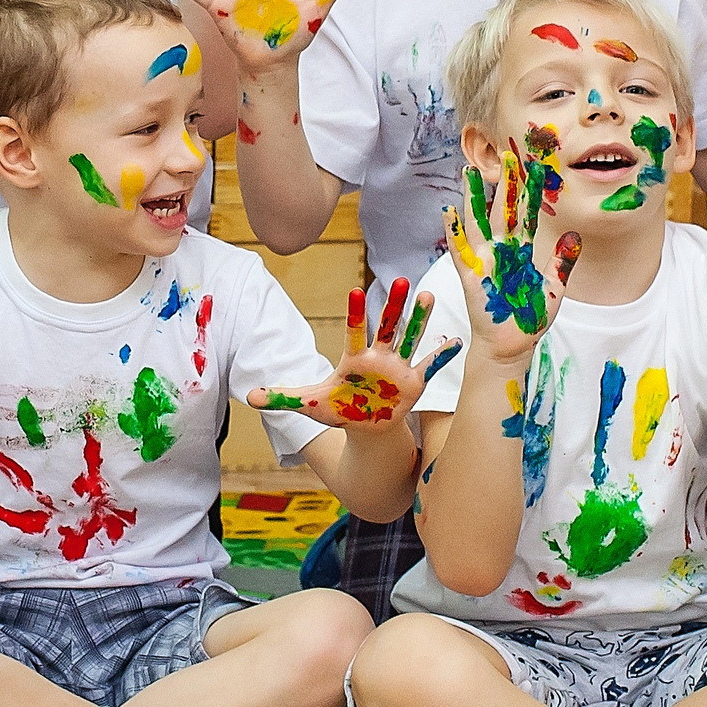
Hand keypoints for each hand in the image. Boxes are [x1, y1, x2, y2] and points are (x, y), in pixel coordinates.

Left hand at [250, 278, 461, 430]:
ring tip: (429, 296)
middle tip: (401, 279)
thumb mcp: (309, 404)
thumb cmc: (339, 410)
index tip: (356, 291)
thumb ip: (282, 396)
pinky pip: (431, 365)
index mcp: (355, 357)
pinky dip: (443, 355)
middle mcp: (379, 356)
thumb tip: (248, 396)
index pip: (355, 331)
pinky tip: (458, 341)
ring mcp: (399, 367)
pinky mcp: (414, 382)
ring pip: (411, 338)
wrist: (366, 428)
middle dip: (394, 305)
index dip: (356, 313)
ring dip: (420, 320)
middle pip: (387, 326)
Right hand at [444, 141, 580, 363]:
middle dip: (504, 184)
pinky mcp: (470, 277)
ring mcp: (483, 262)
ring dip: (473, 198)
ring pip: (477, 223)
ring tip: (469, 172)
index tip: (535, 167)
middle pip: (501, 210)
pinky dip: (453, 231)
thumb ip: (562, 261)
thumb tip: (574, 234)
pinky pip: (459, 250)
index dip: (529, 192)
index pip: (525, 214)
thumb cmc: (528, 318)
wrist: (511, 346)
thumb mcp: (554, 288)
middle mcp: (500, 251)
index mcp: (520, 252)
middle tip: (507, 155)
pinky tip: (448, 210)